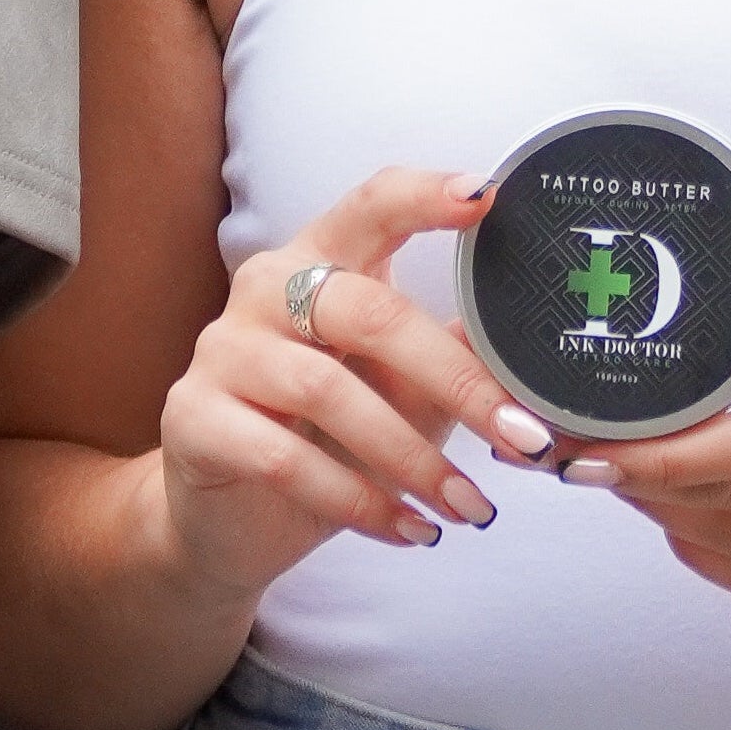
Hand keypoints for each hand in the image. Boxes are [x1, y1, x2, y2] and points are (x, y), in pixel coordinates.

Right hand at [153, 167, 568, 610]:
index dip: (425, 197)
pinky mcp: (193, 418)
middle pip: (367, 310)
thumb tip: (537, 356)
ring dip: (413, 458)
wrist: (228, 521)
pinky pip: (286, 460)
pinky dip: (361, 503)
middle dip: (454, 379)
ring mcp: (221, 350)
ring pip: (328, 391)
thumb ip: (449, 359)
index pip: (370, 207)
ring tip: (470, 506)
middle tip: (524, 437)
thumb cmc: (327, 439)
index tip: (487, 196)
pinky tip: (412, 532)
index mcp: (318, 261)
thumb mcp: (400, 392)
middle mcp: (264, 289)